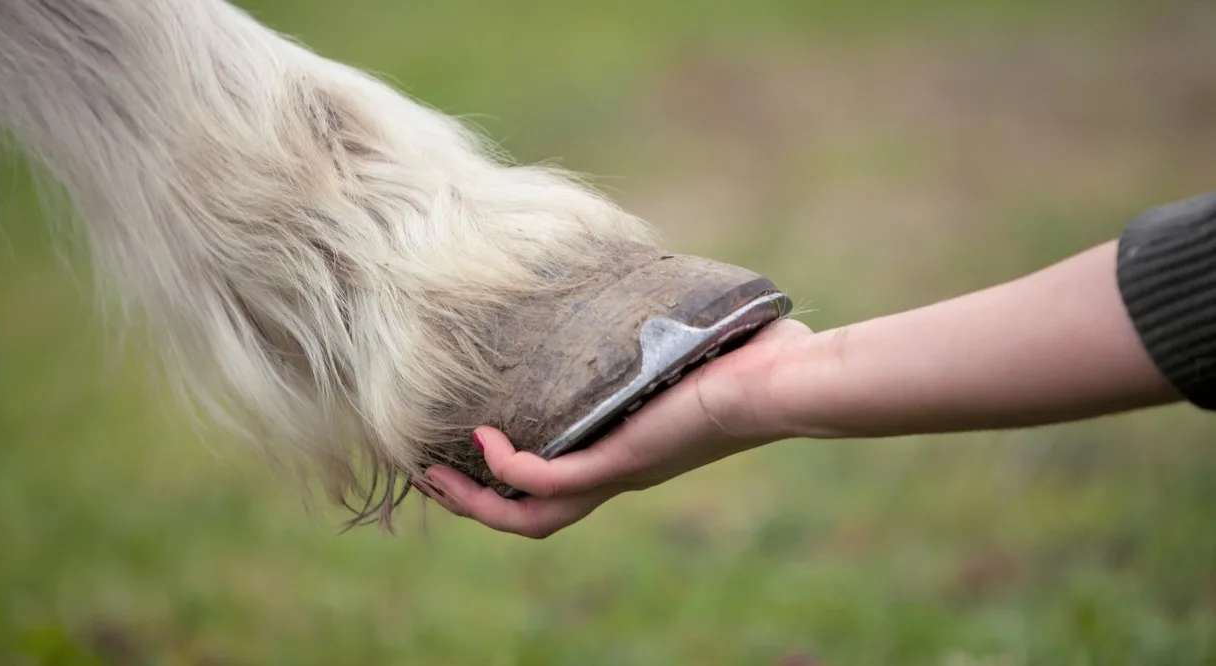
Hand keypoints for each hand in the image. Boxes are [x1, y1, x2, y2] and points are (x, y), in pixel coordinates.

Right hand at [414, 318, 814, 538]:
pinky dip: (507, 468)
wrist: (785, 379)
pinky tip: (485, 438)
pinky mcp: (623, 460)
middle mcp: (619, 470)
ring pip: (530, 515)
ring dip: (477, 500)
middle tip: (432, 473)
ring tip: (436, 473)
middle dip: (475, 500)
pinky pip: (546, 481)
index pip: (555, 481)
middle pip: (531, 513)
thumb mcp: (680, 339)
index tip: (468, 444)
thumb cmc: (751, 357)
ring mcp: (619, 470)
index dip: (505, 475)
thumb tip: (639, 272)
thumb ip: (650, 321)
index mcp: (628, 448)